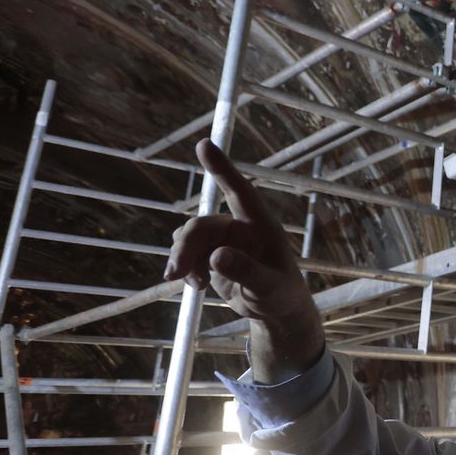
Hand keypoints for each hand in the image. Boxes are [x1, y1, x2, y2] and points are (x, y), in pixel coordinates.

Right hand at [164, 139, 323, 381]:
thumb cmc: (281, 294)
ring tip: (189, 283)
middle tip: (174, 274)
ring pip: (188, 238)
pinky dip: (184, 269)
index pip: (239, 191)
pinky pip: (186, 254)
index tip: (203, 143)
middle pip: (201, 225)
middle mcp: (240, 226)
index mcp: (261, 225)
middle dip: (184, 247)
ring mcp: (223, 239)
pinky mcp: (210, 254)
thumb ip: (246, 272)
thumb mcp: (268, 288)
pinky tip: (196, 286)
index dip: (222, 168)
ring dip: (181, 259)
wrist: (274, 310)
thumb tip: (216, 256)